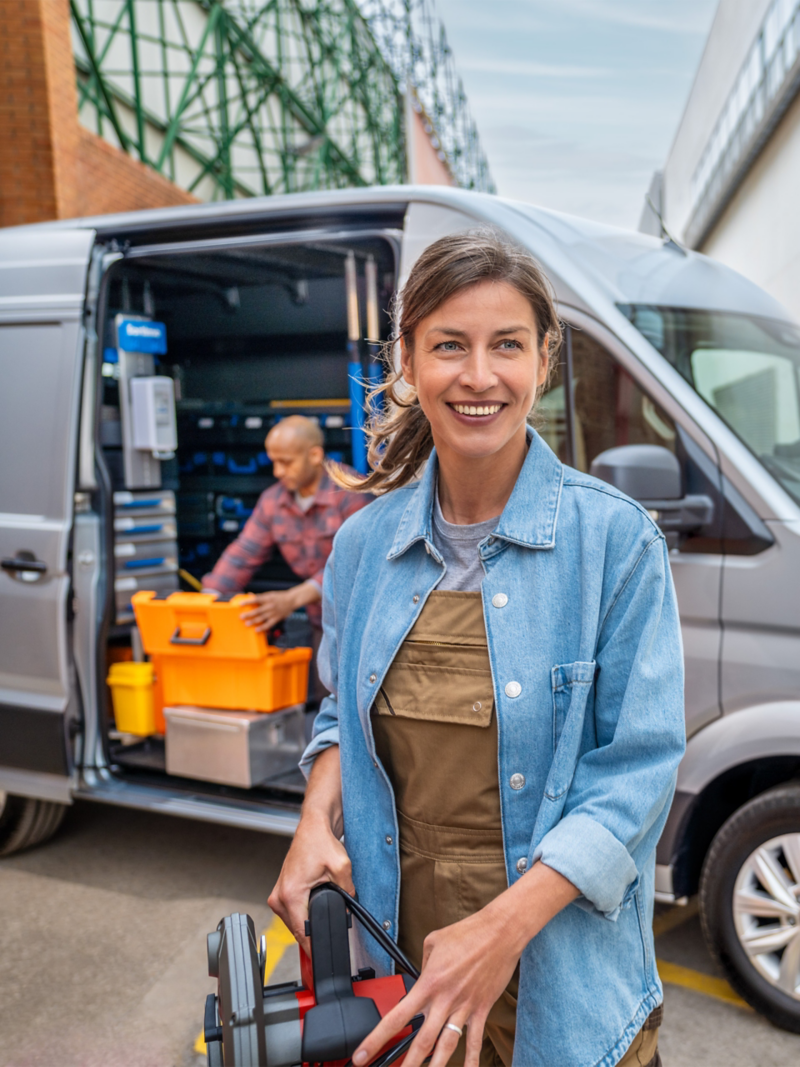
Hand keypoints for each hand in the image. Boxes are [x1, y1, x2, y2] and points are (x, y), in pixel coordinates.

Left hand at [239, 580, 320, 632]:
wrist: (292, 600)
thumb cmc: (279, 596)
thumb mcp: (270, 594)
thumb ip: (259, 596)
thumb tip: (249, 595)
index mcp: (267, 598)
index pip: (256, 599)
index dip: (248, 602)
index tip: (240, 604)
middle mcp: (270, 605)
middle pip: (257, 610)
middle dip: (249, 614)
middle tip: (241, 617)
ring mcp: (273, 612)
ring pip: (262, 618)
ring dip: (253, 621)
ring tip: (246, 624)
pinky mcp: (277, 618)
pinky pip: (268, 624)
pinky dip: (262, 627)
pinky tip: (256, 629)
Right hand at [267, 811, 354, 953]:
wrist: (312, 827)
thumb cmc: (321, 842)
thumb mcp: (342, 868)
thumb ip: (347, 893)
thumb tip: (348, 910)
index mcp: (291, 894)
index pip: (302, 933)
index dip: (314, 949)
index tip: (322, 960)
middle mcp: (280, 897)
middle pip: (298, 930)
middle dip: (315, 930)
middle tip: (331, 922)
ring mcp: (278, 895)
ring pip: (294, 923)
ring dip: (308, 920)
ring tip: (322, 903)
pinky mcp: (281, 892)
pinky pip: (292, 913)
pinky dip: (303, 912)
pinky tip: (314, 902)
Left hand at [352, 862, 578, 1066]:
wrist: (499, 932)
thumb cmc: (467, 933)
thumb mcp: (434, 941)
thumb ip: (423, 964)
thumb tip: (420, 977)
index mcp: (429, 982)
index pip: (398, 1016)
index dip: (378, 1038)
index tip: (363, 1054)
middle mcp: (445, 998)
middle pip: (422, 1040)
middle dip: (407, 1064)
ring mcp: (464, 1006)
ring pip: (447, 1044)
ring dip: (435, 1066)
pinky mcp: (482, 1009)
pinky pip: (475, 1039)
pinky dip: (472, 1059)